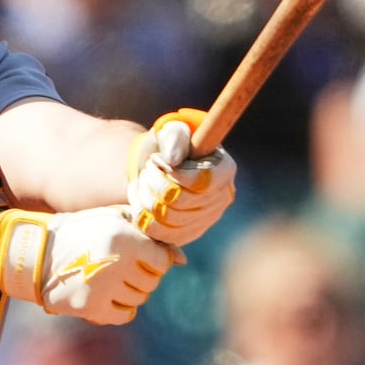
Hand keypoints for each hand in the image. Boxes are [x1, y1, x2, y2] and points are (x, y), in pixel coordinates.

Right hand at [0, 206, 177, 324]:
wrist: (39, 253)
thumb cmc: (82, 231)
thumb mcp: (113, 221)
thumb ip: (148, 235)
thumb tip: (182, 260)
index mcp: (123, 238)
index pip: (162, 261)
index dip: (155, 259)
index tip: (142, 256)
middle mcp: (116, 263)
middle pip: (152, 281)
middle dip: (143, 275)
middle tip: (123, 266)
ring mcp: (104, 288)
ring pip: (139, 298)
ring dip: (131, 290)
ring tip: (112, 278)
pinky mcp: (91, 307)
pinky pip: (124, 315)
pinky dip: (121, 308)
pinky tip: (109, 295)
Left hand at [126, 108, 236, 245]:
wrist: (162, 166)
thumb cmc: (171, 143)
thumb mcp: (172, 130)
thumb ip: (174, 137)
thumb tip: (172, 160)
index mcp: (225, 170)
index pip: (200, 182)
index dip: (172, 173)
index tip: (157, 159)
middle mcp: (221, 198)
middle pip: (179, 201)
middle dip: (153, 182)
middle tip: (147, 168)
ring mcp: (206, 220)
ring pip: (166, 219)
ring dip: (144, 196)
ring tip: (142, 181)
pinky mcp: (187, 235)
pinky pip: (158, 233)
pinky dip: (141, 214)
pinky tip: (140, 197)